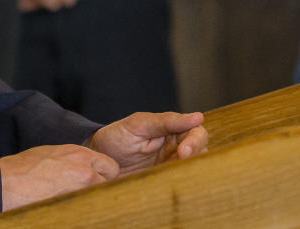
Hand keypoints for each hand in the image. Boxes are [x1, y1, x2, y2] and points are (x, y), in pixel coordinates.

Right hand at [0, 144, 118, 210]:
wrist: (5, 183)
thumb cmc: (21, 169)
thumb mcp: (49, 154)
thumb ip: (70, 161)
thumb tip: (80, 169)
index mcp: (77, 153)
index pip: (109, 165)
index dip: (103, 175)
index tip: (95, 182)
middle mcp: (85, 167)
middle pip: (112, 179)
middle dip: (104, 186)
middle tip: (89, 194)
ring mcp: (82, 187)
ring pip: (104, 195)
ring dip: (95, 199)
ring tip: (78, 203)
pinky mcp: (77, 204)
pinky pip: (91, 210)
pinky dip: (86, 211)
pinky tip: (73, 210)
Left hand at [89, 111, 207, 175]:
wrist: (98, 160)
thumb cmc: (117, 137)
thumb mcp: (138, 125)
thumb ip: (166, 122)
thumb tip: (198, 116)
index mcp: (172, 129)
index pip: (197, 133)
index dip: (194, 142)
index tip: (183, 152)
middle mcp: (176, 147)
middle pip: (201, 152)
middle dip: (194, 158)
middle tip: (179, 162)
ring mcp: (172, 165)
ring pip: (194, 169)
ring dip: (188, 171)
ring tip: (171, 172)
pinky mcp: (166, 181)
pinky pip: (181, 182)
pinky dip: (180, 183)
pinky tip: (170, 183)